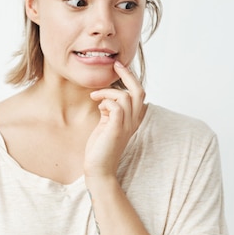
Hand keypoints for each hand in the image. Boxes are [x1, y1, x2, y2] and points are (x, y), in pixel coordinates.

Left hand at [84, 60, 145, 178]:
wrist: (98, 169)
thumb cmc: (100, 148)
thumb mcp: (106, 124)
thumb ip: (109, 111)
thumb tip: (104, 98)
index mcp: (132, 119)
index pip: (138, 93)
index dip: (130, 77)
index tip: (118, 66)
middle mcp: (133, 121)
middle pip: (138, 90)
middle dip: (127, 74)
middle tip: (115, 65)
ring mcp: (126, 125)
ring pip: (125, 96)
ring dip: (107, 92)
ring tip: (95, 96)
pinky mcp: (116, 129)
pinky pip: (116, 106)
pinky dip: (105, 101)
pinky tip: (97, 105)